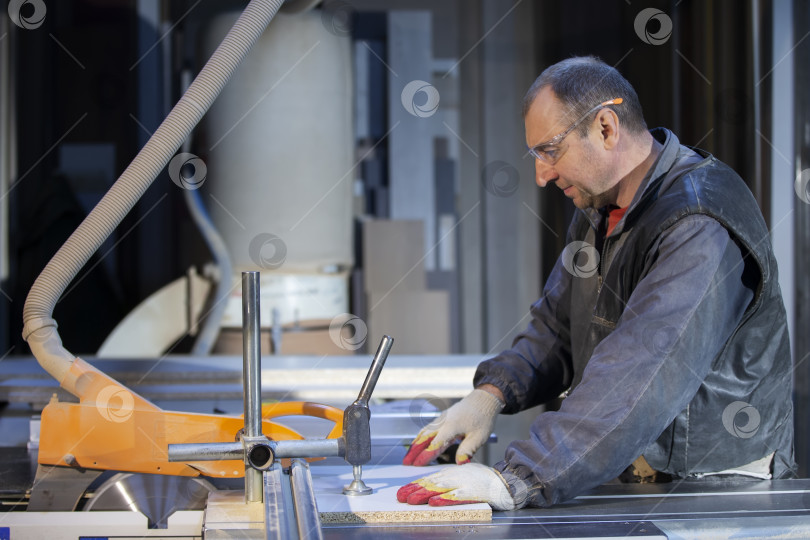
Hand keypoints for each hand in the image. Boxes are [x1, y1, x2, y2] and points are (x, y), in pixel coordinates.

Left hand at [396, 463, 515, 509]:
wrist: (502, 483)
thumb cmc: (482, 480)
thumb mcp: (462, 476)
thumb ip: (448, 480)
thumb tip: (432, 487)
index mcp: (452, 473)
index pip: (429, 478)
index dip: (415, 484)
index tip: (403, 490)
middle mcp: (455, 477)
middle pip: (431, 483)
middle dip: (414, 490)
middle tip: (400, 496)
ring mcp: (463, 484)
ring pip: (440, 489)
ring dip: (424, 494)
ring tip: (411, 499)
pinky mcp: (472, 493)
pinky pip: (456, 497)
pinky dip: (444, 499)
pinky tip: (435, 503)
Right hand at [402, 388, 503, 465]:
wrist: (483, 399)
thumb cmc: (483, 418)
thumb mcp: (479, 436)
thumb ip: (467, 450)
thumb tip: (459, 463)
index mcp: (451, 427)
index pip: (435, 444)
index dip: (425, 456)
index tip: (417, 465)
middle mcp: (442, 422)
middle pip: (424, 438)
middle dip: (414, 451)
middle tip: (406, 462)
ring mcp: (441, 419)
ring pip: (424, 432)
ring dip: (415, 444)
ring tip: (408, 455)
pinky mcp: (442, 418)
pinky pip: (428, 428)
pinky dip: (420, 437)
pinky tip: (418, 442)